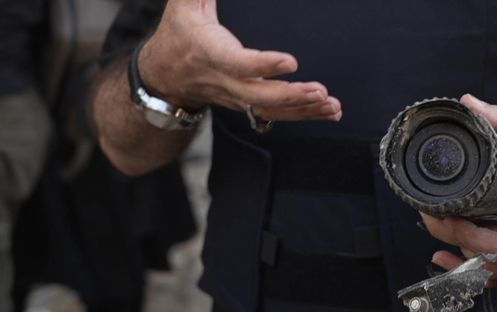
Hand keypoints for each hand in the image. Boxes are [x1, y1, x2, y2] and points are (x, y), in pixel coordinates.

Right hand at [138, 0, 340, 120]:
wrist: (164, 76)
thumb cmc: (179, 31)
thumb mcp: (184, 3)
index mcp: (210, 53)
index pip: (238, 63)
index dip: (264, 64)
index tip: (291, 61)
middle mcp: (225, 80)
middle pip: (259, 95)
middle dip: (291, 96)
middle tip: (320, 91)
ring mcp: (236, 96)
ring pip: (271, 109)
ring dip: (304, 110)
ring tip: (332, 106)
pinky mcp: (247, 104)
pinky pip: (276, 114)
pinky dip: (304, 115)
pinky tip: (328, 112)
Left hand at [422, 94, 496, 281]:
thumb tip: (468, 104)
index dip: (467, 235)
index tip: (444, 214)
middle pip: (493, 263)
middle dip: (456, 242)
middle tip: (430, 219)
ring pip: (495, 274)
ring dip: (463, 256)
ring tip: (438, 230)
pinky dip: (478, 265)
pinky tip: (455, 251)